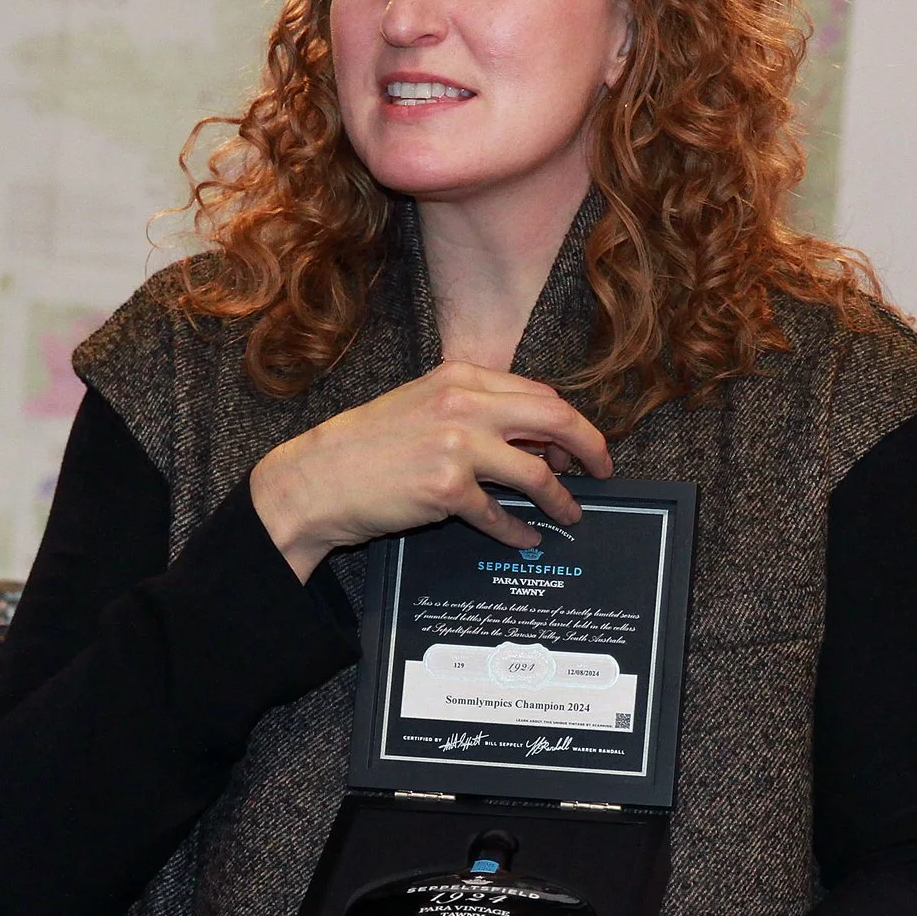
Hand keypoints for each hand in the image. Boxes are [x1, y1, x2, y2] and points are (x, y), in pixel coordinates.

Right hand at [249, 363, 611, 581]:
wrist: (315, 479)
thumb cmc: (365, 446)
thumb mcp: (422, 406)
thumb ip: (474, 410)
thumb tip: (530, 438)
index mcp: (460, 377)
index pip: (538, 394)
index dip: (567, 422)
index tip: (577, 444)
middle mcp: (464, 404)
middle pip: (555, 420)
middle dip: (589, 447)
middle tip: (601, 470)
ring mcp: (457, 446)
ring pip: (536, 473)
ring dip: (561, 497)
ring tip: (571, 513)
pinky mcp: (447, 489)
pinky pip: (501, 514)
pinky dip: (519, 530)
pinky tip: (526, 538)